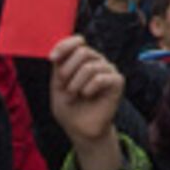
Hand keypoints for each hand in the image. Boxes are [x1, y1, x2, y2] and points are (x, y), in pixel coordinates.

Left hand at [50, 36, 124, 169]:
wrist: (80, 129)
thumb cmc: (69, 106)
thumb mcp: (57, 84)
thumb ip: (59, 66)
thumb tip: (60, 51)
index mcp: (82, 59)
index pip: (78, 40)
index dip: (65, 46)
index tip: (52, 59)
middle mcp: (97, 61)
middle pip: (83, 52)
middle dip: (68, 70)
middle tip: (64, 86)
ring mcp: (108, 70)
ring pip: (90, 67)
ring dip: (75, 84)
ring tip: (74, 95)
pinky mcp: (117, 82)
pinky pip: (101, 78)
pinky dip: (88, 88)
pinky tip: (87, 95)